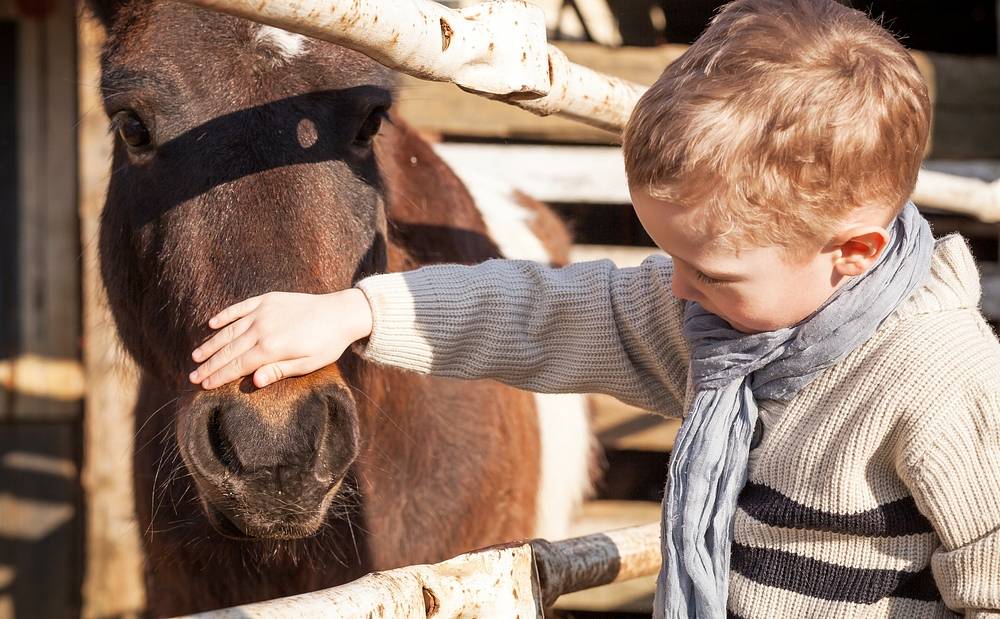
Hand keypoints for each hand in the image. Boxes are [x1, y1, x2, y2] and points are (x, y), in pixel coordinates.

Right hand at [189, 289, 373, 389]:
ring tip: (196, 356)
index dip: (219, 376)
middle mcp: (262, 328)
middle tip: (192, 376)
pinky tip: (212, 323)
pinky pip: (240, 308)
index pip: (238, 365)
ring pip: (229, 330)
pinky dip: (225, 315)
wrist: (340, 312)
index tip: (203, 385)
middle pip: (229, 350)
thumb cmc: (327, 344)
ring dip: (211, 343)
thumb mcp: (308, 364)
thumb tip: (254, 381)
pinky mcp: (267, 299)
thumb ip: (279, 371)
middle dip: (209, 364)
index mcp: (271, 348)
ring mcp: (263, 312)